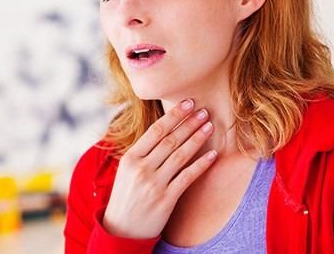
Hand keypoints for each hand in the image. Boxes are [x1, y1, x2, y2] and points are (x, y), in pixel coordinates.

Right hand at [102, 99, 216, 238]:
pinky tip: (212, 154)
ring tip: (209, 126)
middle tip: (203, 110)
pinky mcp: (166, 199)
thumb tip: (163, 131)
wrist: (121, 230)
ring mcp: (154, 184)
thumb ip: (142, 153)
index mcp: (130, 158)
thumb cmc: (126, 197)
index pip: (155, 131)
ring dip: (197, 138)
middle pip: (170, 140)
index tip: (187, 103)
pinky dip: (201, 164)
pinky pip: (187, 177)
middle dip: (189, 123)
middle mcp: (141, 169)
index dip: (174, 115)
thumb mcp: (126, 171)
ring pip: (180, 155)